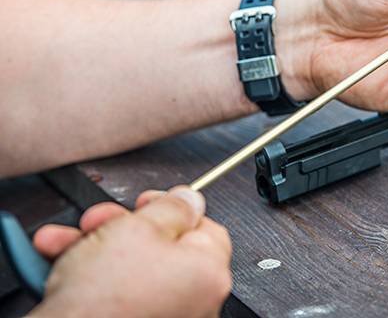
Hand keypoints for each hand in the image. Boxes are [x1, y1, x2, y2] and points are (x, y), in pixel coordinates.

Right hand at [31, 188, 231, 317]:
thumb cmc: (103, 298)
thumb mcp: (139, 227)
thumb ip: (171, 206)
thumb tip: (190, 199)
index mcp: (208, 274)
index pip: (203, 226)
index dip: (169, 208)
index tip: (143, 203)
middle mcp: (197, 303)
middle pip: (163, 246)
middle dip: (124, 227)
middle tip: (99, 221)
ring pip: (135, 268)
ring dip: (99, 249)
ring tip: (68, 244)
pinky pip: (121, 295)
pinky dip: (94, 280)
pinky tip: (63, 269)